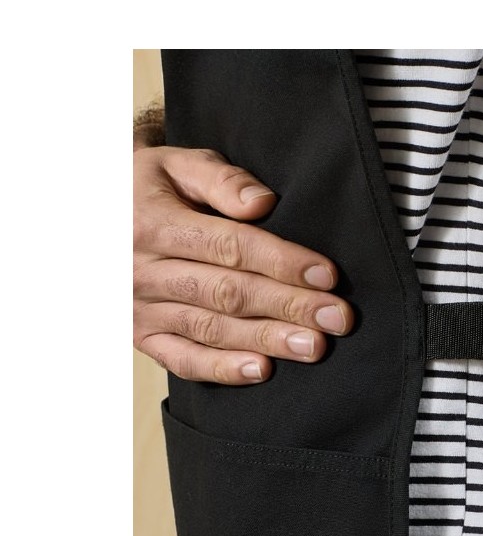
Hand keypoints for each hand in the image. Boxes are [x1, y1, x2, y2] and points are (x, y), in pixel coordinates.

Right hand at [133, 145, 353, 383]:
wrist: (92, 219)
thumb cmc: (149, 187)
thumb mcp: (176, 165)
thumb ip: (220, 180)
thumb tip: (262, 203)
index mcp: (154, 223)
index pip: (229, 246)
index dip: (281, 261)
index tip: (326, 274)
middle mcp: (144, 271)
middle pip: (229, 292)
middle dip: (289, 306)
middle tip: (337, 318)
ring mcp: (141, 309)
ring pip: (213, 329)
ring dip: (267, 340)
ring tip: (315, 347)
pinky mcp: (143, 337)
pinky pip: (184, 360)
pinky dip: (223, 370)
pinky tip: (263, 371)